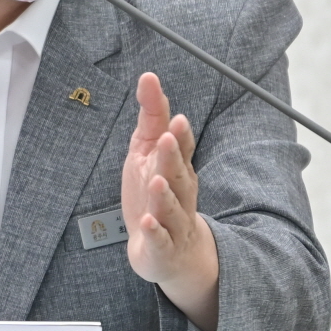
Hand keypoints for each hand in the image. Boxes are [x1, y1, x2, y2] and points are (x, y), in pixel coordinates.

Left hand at [122, 72, 218, 330]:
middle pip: (179, 174)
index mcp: (177, 168)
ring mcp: (173, 221)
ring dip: (165, 194)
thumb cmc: (156, 194)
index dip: (180, 135)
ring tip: (156, 179)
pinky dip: (155, 232)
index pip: (182, 149)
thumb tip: (148, 77)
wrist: (171, 253)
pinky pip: (161, 239)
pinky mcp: (162, 246)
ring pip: (172, 207)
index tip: (176, 117)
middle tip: (169, 138)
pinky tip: (148, 222)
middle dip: (174, 157)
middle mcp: (180, 193)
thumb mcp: (149, 152)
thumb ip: (151, 117)